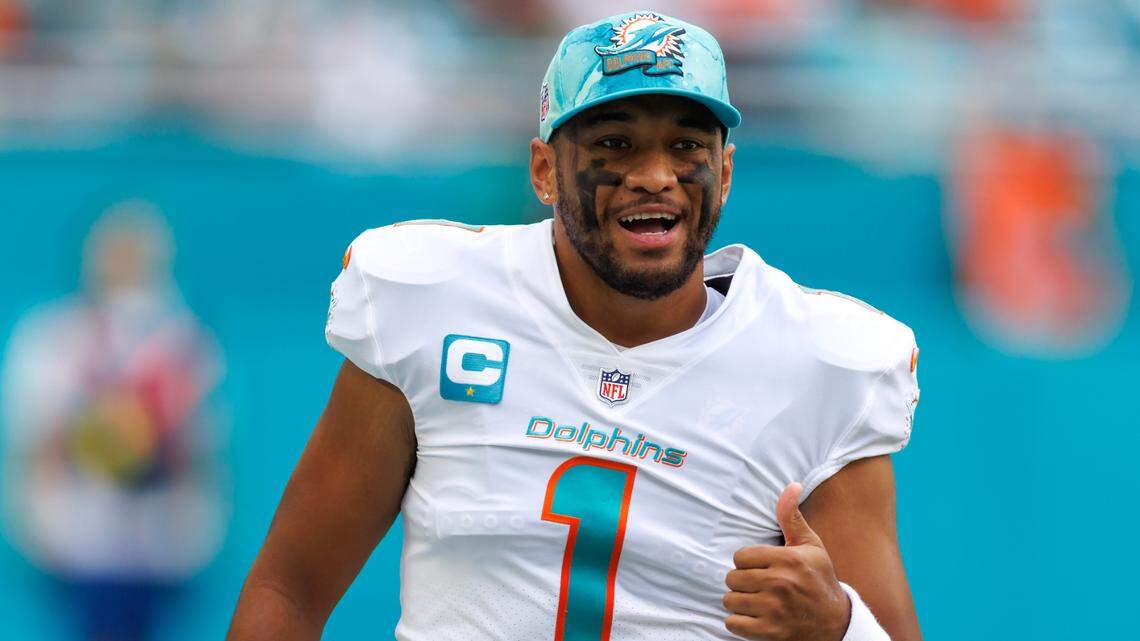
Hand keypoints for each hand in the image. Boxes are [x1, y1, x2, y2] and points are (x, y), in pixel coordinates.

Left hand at [723, 483, 850, 640]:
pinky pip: (733, 624)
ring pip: (730, 600)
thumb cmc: (819, 579)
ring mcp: (774, 610)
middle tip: (757, 586)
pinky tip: (755, 617)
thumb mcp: (811, 546)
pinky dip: (740, 623)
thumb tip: (792, 485)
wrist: (836, 623)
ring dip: (739, 603)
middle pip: (732, 578)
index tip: (761, 568)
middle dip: (741, 582)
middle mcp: (780, 583)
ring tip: (756, 601)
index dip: (747, 563)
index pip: (740, 557)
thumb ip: (792, 517)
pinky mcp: (770, 633)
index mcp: (788, 560)